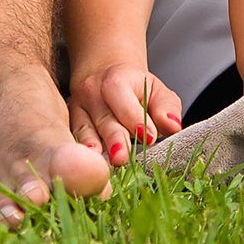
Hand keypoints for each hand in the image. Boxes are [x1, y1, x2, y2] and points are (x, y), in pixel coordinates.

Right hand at [67, 56, 182, 165]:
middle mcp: (92, 92)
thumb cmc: (135, 88)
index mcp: (116, 79)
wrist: (103, 75)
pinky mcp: (69, 124)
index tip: (150, 136)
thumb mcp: (156, 90)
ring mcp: (77, 108)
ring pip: (85, 130)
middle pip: (104, 118)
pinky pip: (74, 139)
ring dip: (94, 150)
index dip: (136, 117)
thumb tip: (174, 126)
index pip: (122, 96)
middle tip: (122, 158)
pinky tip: (88, 168)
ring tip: (101, 167)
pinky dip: (82, 154)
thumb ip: (166, 108)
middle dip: (114, 139)